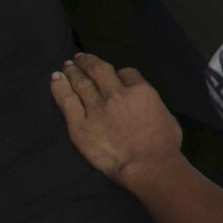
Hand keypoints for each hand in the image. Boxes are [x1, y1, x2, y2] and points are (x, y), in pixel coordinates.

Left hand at [49, 52, 183, 186]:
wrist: (147, 165)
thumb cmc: (164, 144)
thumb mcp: (166, 115)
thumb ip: (152, 103)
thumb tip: (144, 103)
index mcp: (140, 90)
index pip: (127, 73)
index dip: (120, 73)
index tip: (115, 75)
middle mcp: (116, 94)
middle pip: (99, 70)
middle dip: (88, 61)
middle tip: (79, 58)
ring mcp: (96, 108)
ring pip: (81, 82)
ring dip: (72, 71)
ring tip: (66, 66)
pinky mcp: (79, 125)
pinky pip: (66, 101)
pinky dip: (59, 87)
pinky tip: (55, 78)